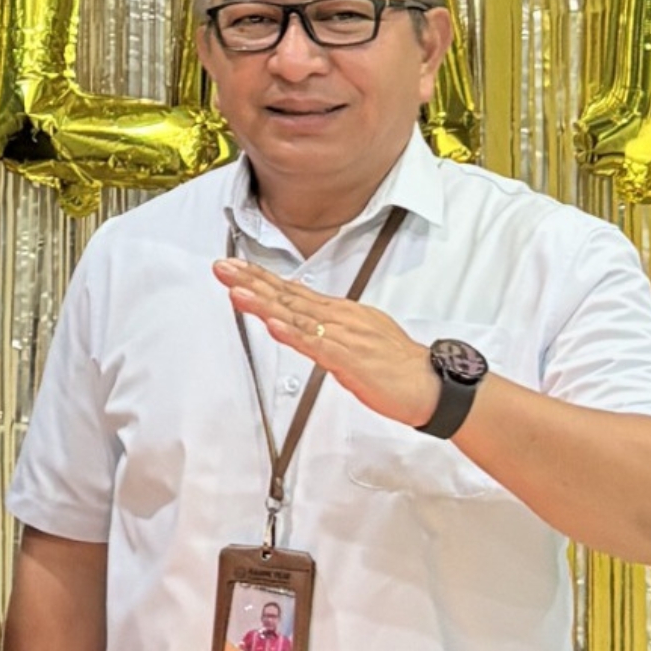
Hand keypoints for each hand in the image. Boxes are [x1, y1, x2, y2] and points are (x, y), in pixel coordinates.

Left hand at [215, 258, 443, 428]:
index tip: (234, 267)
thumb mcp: (356, 338)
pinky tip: (273, 324)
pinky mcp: (349, 358)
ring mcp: (343, 336)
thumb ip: (327, 328)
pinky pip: (315, 344)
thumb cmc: (395, 364)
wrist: (428, 383)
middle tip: (221, 267)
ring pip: (296, 316)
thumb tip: (302, 320)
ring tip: (236, 290)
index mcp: (339, 312)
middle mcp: (339, 317)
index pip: (292, 291)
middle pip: (288, 296)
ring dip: (264, 302)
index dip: (261, 278)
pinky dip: (292, 333)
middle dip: (251, 281)